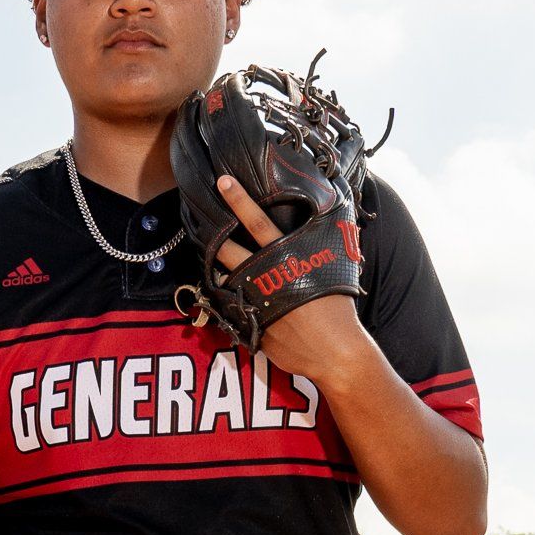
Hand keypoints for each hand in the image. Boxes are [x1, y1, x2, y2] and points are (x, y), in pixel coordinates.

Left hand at [213, 171, 364, 378]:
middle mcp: (266, 276)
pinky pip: (232, 307)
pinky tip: (217, 290)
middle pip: (229, 250)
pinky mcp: (249, 324)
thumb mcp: (337, 266)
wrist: (333, 352)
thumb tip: (333, 212)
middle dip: (212, 231)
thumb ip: (324, 241)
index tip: (223, 182)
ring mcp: (254, 301)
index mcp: (287, 258)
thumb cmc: (338, 308)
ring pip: (224, 277)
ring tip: (202, 250)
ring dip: (213, 264)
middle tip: (196, 213)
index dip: (240, 201)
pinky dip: (225, 297)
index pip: (259, 223)